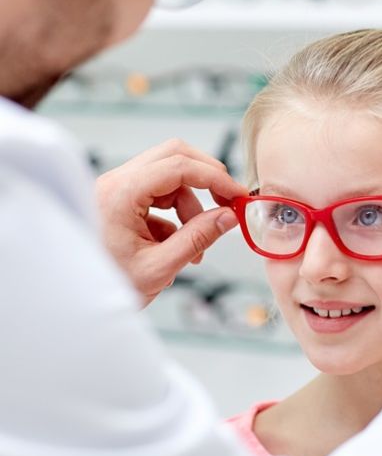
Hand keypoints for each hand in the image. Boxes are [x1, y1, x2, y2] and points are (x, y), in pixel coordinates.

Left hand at [95, 139, 247, 306]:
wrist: (71, 300)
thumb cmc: (106, 285)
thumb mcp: (159, 267)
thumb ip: (198, 238)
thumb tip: (229, 216)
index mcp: (120, 194)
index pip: (179, 166)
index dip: (215, 178)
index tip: (237, 196)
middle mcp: (115, 182)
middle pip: (174, 155)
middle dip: (207, 177)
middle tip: (228, 202)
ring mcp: (116, 189)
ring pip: (169, 176)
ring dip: (192, 204)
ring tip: (196, 245)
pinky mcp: (120, 200)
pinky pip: (159, 194)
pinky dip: (177, 214)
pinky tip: (176, 245)